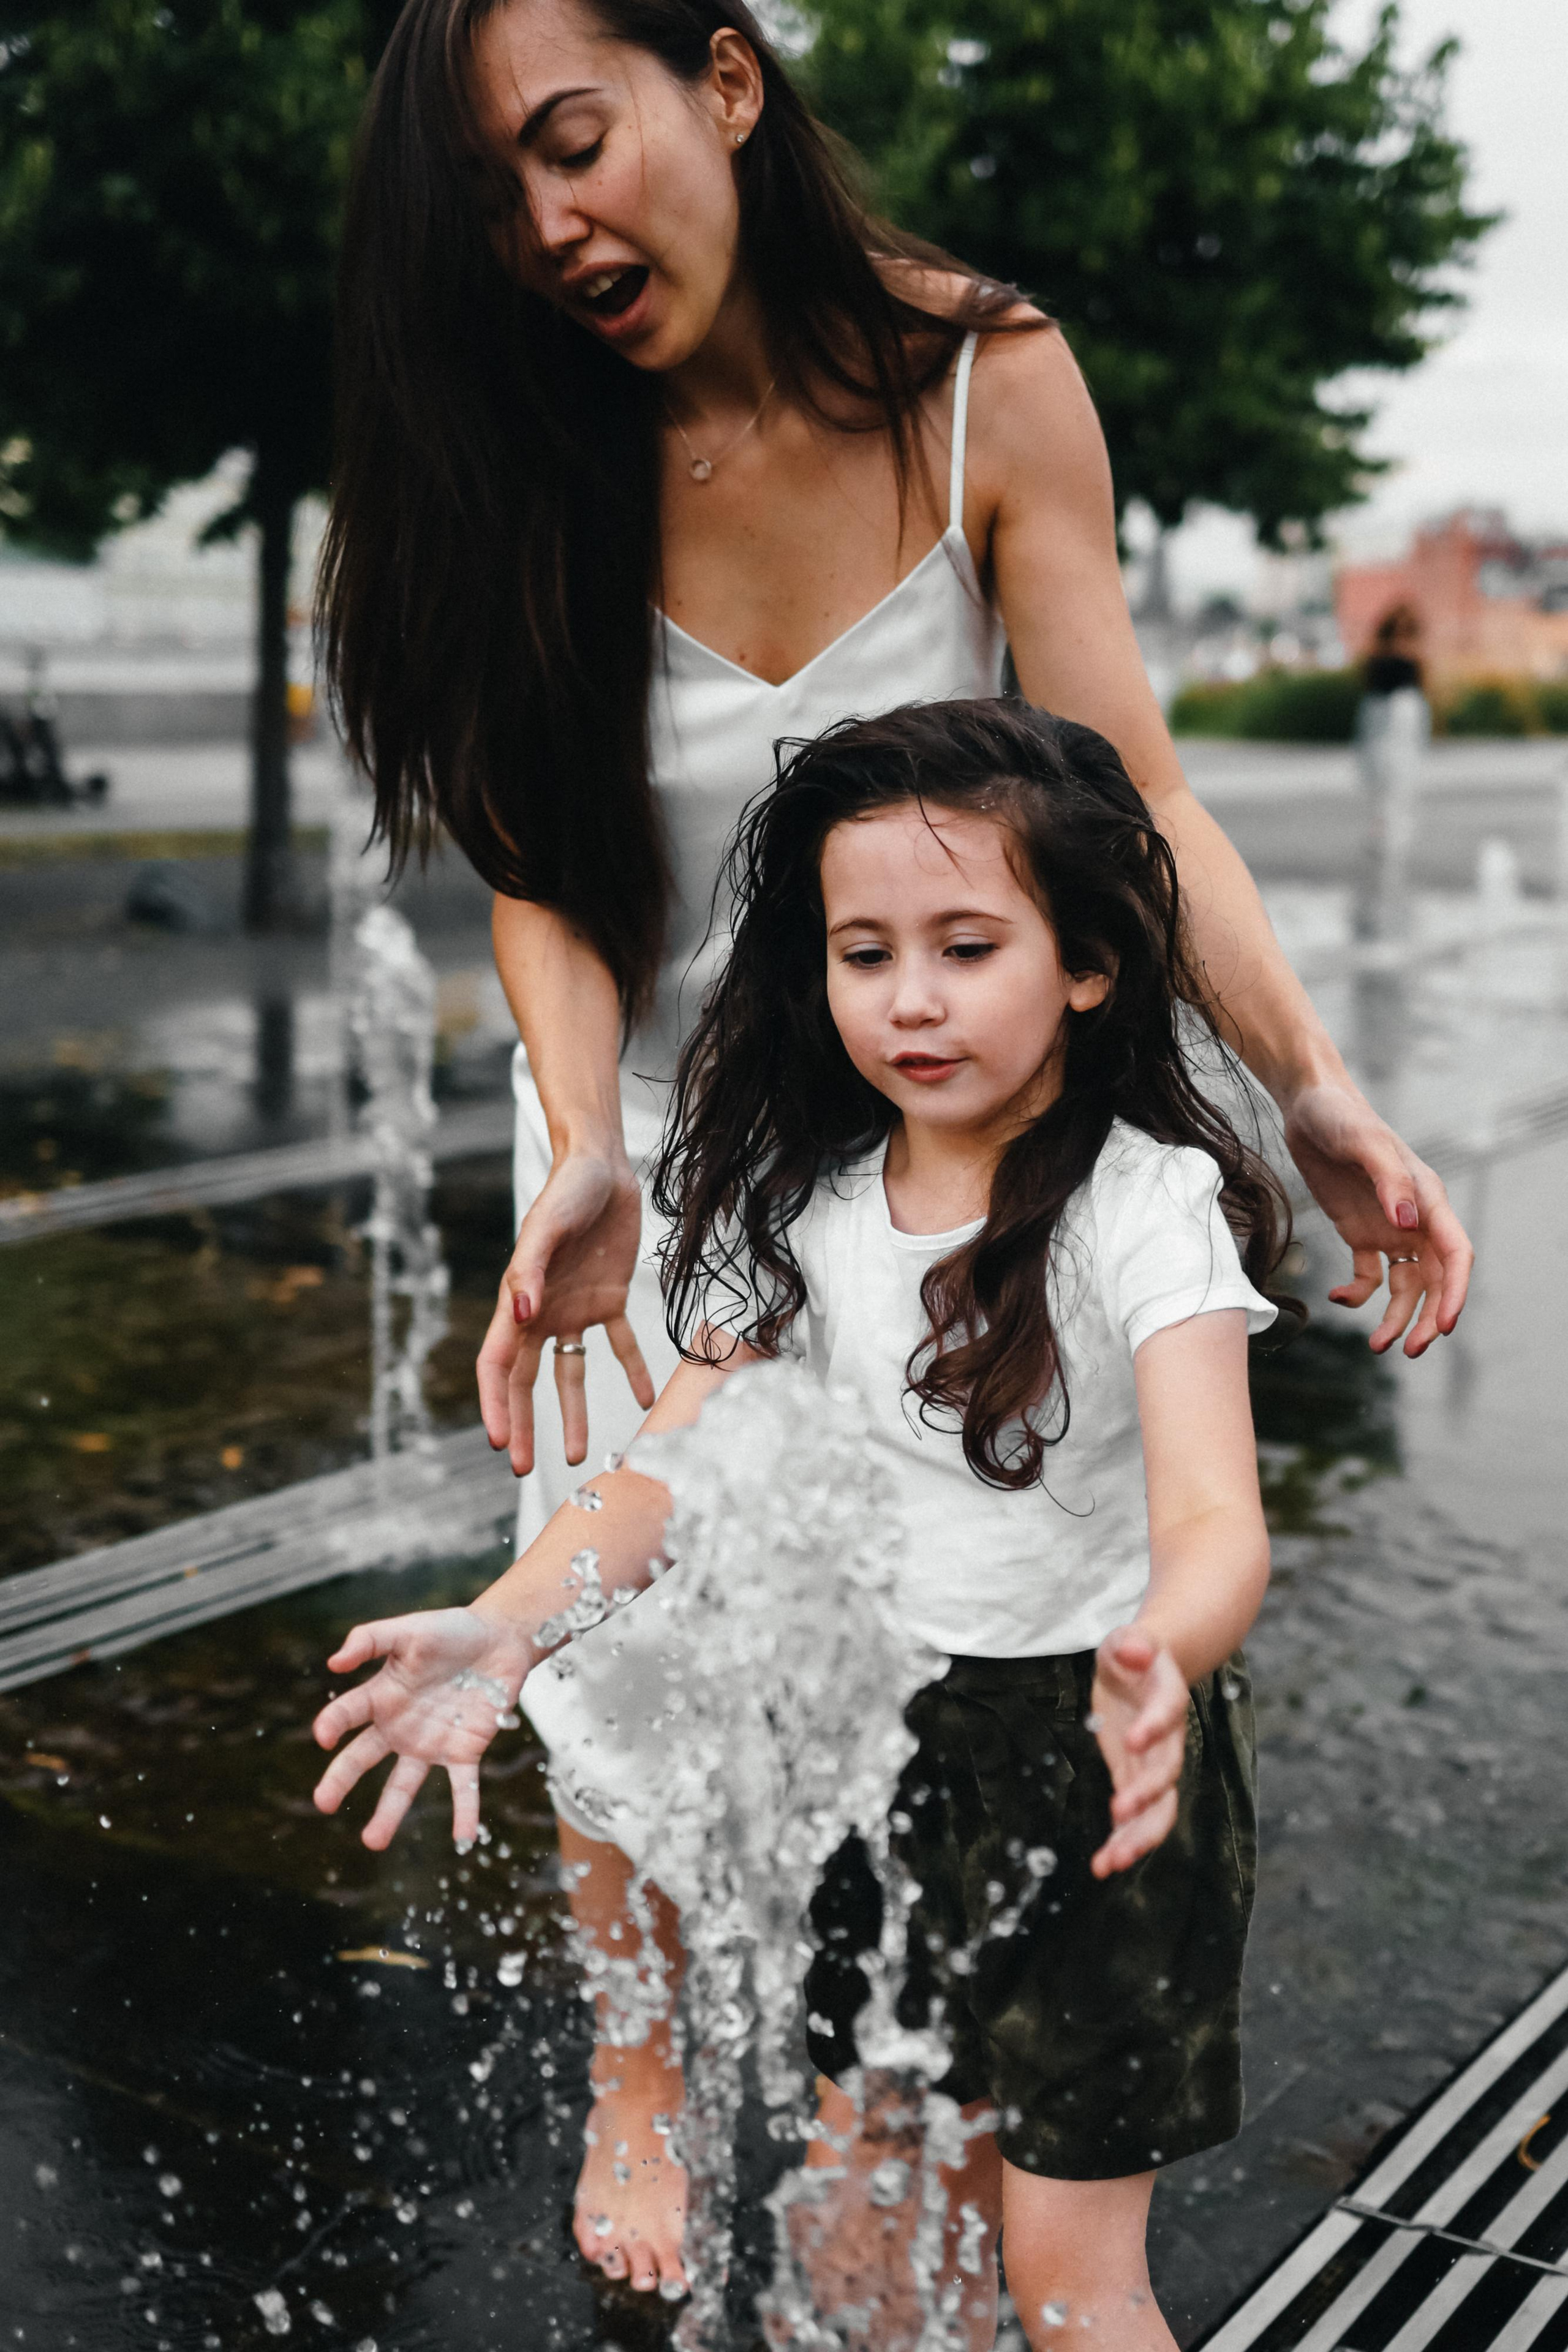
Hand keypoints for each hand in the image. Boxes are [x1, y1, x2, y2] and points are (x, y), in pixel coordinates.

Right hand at [311, 1605, 536, 1848]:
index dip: (333, 1724)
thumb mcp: (409, 1630)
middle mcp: (401, 1726)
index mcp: (383, 1696)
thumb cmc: (452, 1631)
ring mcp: (431, 1743)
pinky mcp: (465, 1751)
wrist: (501, 1639)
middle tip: (323, 1803)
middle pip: (364, 1758)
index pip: (348, 1714)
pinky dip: (465, 1812)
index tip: (323, 1736)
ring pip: (404, 1784)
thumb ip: (371, 1640)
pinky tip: (463, 1839)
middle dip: (341, 1780)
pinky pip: (463, 1787)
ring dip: (389, 1814)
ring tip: (372, 1841)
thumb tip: (334, 1662)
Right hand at [476, 1150, 654, 1475]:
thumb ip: (531, 1270)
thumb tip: (520, 1314)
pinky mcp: (610, 1299)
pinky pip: (621, 1344)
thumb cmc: (566, 1191)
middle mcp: (544, 1313)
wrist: (603, 1165)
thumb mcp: (546, 1227)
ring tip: (580, 1454)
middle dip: (523, 1425)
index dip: (495, 1404)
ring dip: (573, 1413)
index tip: (498, 1441)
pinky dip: (632, 1371)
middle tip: (524, 1468)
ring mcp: (576, 1310)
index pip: (499, 1365)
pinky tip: (646, 1401)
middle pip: (528, 1381)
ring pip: (570, 1373)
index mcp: (520, 1301)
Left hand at [1089, 1628, 1189, 1877]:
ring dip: (1136, 1835)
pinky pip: (1133, 1816)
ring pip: (1156, 1808)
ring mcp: (1152, 1763)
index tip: (1133, 1739)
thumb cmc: (1134, 1652)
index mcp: (1168, 1698)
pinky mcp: (1133, 1778)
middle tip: (1120, 1812)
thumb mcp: (1128, 1640)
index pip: (1167, 1713)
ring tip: (1111, 1862)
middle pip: (1167, 1773)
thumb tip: (1134, 1649)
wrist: (1144, 1670)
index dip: (1153, 1726)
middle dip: (1148, 1796)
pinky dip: (1120, 1840)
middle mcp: (1166, 1738)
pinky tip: (1103, 1865)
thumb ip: (1133, 1644)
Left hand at [1282, 1077, 1471, 1355]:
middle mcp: (1414, 1219)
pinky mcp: (1360, 1233)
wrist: (1308, 1106)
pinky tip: (1337, 1298)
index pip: (1455, 1256)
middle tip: (1412, 1351)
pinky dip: (1357, 1293)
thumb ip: (1390, 1181)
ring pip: (1405, 1286)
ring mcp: (1388, 1228)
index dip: (1455, 1293)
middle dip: (1428, 1318)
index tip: (1446, 1326)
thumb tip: (1407, 1223)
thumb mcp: (1364, 1143)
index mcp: (1428, 1200)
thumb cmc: (1341, 1117)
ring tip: (1377, 1345)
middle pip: (1435, 1281)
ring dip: (1397, 1317)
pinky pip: (1368, 1275)